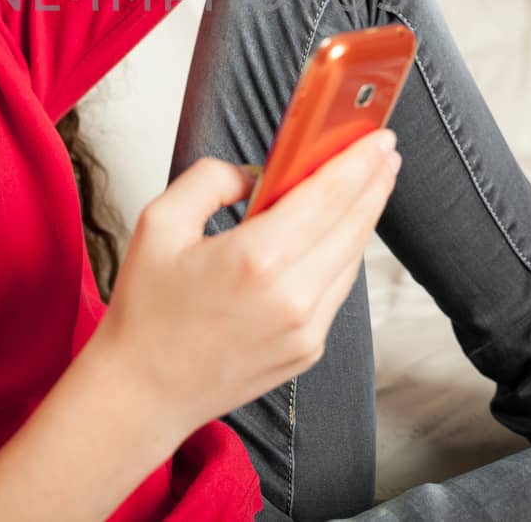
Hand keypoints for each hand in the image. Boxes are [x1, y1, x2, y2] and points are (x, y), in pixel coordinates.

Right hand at [89, 128, 401, 437]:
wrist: (144, 392)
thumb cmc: (146, 311)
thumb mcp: (159, 223)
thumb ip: (210, 180)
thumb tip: (255, 174)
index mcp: (256, 258)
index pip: (328, 195)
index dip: (360, 161)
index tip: (380, 137)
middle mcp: (291, 296)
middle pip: (353, 224)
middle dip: (374, 181)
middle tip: (386, 151)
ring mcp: (306, 329)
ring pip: (352, 259)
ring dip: (364, 217)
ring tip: (370, 185)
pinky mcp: (308, 350)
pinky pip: (338, 290)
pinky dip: (345, 255)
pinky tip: (341, 234)